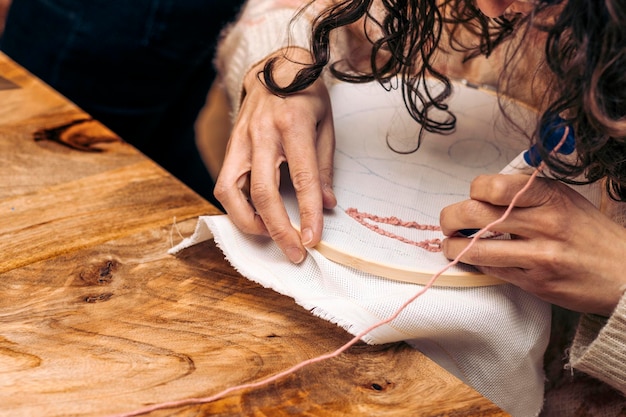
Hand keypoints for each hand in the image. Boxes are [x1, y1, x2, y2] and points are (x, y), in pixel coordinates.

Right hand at [214, 48, 336, 263]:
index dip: (307, 213)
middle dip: (278, 229)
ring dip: (249, 222)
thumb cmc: (305, 96)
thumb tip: (327, 206)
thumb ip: (324, 167)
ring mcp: (240, 140)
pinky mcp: (230, 146)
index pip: (301, 178)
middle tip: (295, 252)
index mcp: (293, 125)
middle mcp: (262, 133)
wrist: (274, 69)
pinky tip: (255, 218)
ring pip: (231, 191)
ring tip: (270, 237)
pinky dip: (237, 208)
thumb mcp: (326, 125)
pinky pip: (225, 184)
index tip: (313, 239)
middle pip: (263, 192)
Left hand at [440, 174, 625, 315]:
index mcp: (549, 196)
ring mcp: (540, 255)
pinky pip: (492, 271)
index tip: (472, 197)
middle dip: (450, 218)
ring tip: (451, 245)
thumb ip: (526, 192)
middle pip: (474, 214)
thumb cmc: (588, 233)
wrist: (624, 273)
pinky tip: (474, 260)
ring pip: (475, 249)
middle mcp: (544, 223)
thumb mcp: (564, 199)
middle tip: (449, 223)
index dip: (473, 190)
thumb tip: (483, 191)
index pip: (493, 186)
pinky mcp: (536, 282)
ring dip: (452, 247)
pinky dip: (475, 264)